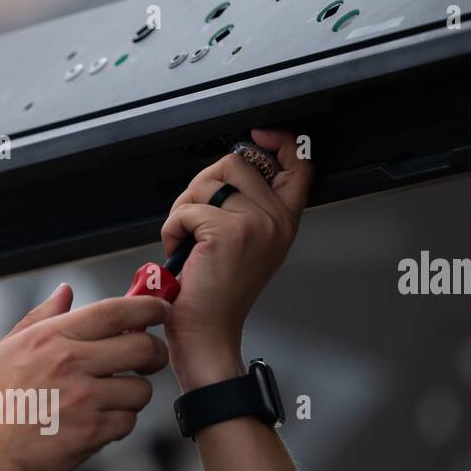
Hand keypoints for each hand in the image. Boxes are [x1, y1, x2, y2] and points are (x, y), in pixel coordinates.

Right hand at [0, 284, 169, 470]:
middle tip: (149, 360)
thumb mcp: (5, 350)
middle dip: (155, 354)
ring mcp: (84, 399)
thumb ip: (40, 318)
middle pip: (143, 348)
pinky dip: (119, 424)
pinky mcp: (92, 432)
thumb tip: (66, 292)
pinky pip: (128, 422)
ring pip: (141, 390)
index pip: (116, 311)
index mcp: (51, 337)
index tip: (160, 310)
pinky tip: (96, 424)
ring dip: (133, 395)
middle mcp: (70, 363)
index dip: (148, 307)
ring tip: (109, 400)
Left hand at [161, 128, 312, 390]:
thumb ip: (248, 206)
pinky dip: (172, 228)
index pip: (298, 164)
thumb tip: (232, 167)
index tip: (257, 136)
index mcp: (284, 221)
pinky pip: (187, 208)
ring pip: (208, 182)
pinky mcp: (227, 232)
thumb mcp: (245, 244)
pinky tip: (180, 250)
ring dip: (185, 207)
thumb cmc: (217, 295)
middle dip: (203, 185)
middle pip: (236, 163)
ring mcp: (255, 224)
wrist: (207, 333)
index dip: (279, 141)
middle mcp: (276, 221)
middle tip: (195, 220)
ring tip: (188, 238)